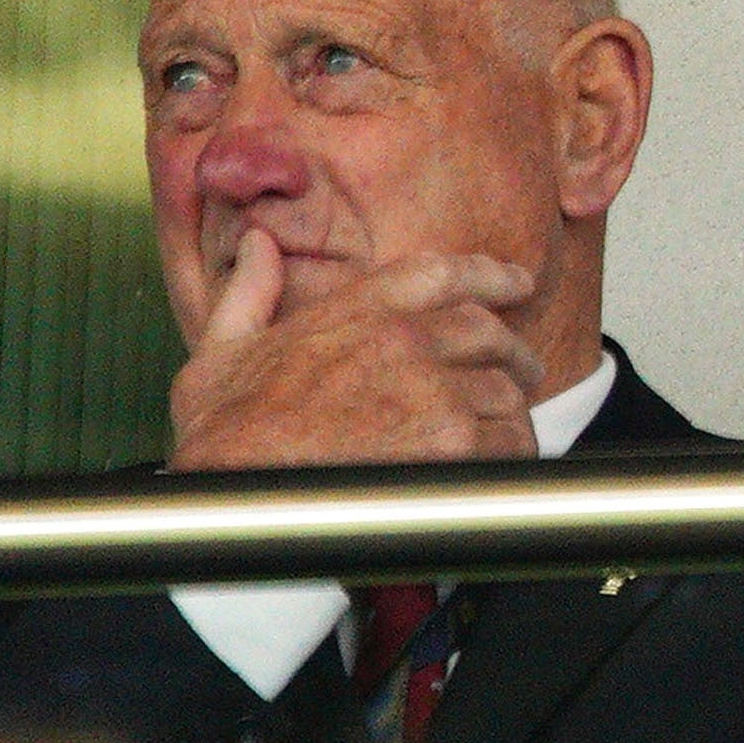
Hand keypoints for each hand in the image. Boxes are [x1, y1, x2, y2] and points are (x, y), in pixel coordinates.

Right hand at [166, 238, 547, 469]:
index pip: (443, 273)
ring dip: (509, 413)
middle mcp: (405, 339)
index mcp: (356, 309)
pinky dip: (507, 455)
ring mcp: (434, 389)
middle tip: (523, 373)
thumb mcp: (220, 348)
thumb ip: (249, 293)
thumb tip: (257, 247)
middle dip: (513, 355)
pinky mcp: (452, 441)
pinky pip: (508, 442)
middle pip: (490, 334)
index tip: (517, 283)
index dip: (490, 275)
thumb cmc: (220, 433)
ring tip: (506, 432)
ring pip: (505, 394)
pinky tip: (497, 467)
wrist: (230, 495)